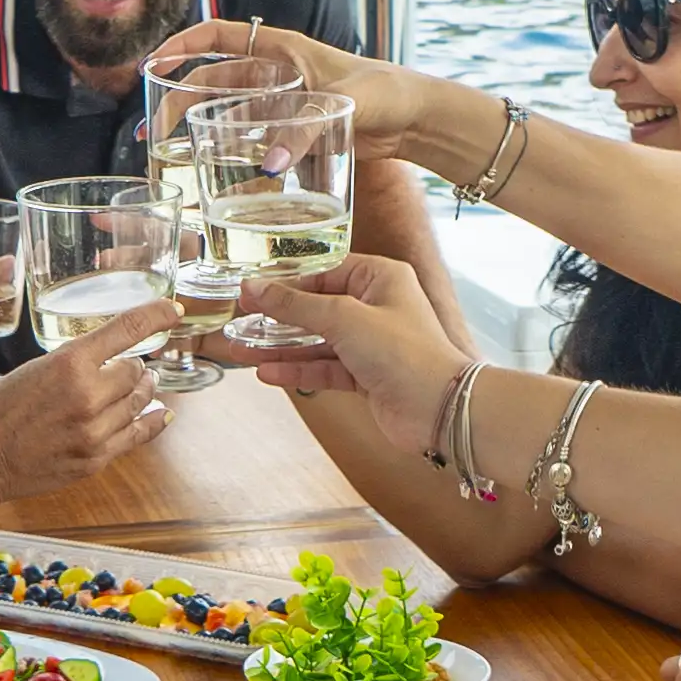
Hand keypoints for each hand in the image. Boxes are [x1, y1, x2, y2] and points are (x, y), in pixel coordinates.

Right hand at [0, 292, 176, 512]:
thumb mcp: (29, 371)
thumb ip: (70, 367)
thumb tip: (102, 365)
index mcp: (68, 364)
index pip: (126, 330)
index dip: (154, 315)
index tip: (172, 310)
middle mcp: (89, 396)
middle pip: (135, 371)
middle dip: (133, 366)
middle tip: (129, 365)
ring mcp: (95, 432)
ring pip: (139, 403)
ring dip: (142, 392)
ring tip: (143, 386)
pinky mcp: (95, 460)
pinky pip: (137, 435)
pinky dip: (152, 421)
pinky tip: (161, 414)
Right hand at [147, 22, 436, 153]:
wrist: (416, 117)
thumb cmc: (385, 92)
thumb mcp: (341, 104)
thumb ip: (304, 133)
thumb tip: (269, 167)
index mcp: (282, 49)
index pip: (219, 36)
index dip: (183, 45)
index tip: (154, 63)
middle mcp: (277, 73)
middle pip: (214, 81)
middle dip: (179, 101)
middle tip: (153, 132)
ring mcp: (284, 103)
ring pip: (230, 114)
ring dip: (201, 131)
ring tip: (171, 156)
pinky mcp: (296, 131)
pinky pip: (256, 141)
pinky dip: (236, 156)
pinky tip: (218, 176)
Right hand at [217, 256, 466, 453]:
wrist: (440, 409)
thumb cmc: (404, 353)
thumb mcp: (344, 318)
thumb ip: (296, 305)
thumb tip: (255, 288)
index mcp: (380, 277)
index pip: (323, 271)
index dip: (284, 281)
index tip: (249, 290)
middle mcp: (376, 306)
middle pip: (317, 306)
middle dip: (278, 317)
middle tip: (240, 320)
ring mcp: (371, 342)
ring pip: (317, 340)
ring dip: (282, 346)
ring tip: (242, 350)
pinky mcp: (366, 375)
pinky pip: (325, 367)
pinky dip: (299, 369)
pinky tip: (268, 373)